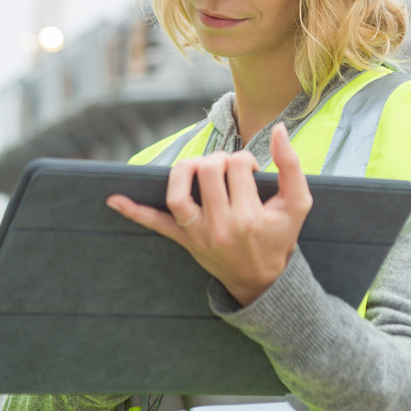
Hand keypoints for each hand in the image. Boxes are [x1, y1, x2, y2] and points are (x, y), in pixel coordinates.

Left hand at [108, 123, 312, 305]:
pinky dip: (134, 211)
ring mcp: (198, 234)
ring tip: (197, 168)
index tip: (251, 171)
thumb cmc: (280, 237)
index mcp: (249, 216)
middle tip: (229, 171)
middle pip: (208, 171)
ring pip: (178, 192)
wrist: (263, 281)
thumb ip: (292, 165)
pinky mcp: (184, 240)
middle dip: (219, 160)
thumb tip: (278, 129)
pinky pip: (155, 225)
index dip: (245, 160)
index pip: (237, 165)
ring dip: (184, 171)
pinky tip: (113, 199)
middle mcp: (221, 225)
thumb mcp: (298, 204)